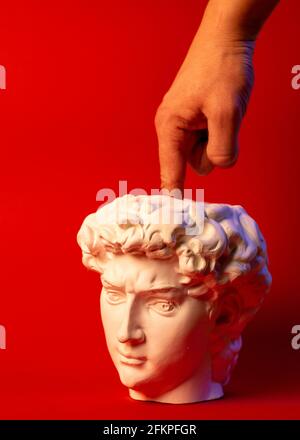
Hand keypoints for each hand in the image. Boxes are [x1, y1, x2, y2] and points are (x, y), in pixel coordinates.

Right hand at [155, 38, 253, 191]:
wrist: (226, 39)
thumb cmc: (221, 70)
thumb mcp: (227, 111)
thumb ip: (221, 148)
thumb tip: (216, 167)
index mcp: (170, 129)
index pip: (170, 174)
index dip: (174, 197)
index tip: (170, 224)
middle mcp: (172, 129)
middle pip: (193, 164)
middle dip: (211, 152)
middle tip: (221, 123)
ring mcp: (184, 124)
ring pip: (204, 152)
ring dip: (218, 140)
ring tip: (222, 111)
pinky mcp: (195, 119)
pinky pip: (209, 139)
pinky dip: (220, 131)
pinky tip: (222, 110)